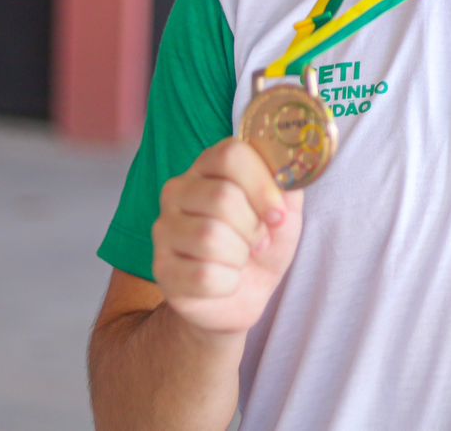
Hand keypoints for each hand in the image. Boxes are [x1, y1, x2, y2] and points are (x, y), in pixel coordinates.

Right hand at [151, 138, 304, 336]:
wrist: (243, 296)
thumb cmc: (261, 245)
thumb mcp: (285, 213)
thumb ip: (287, 188)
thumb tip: (288, 173)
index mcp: (210, 166)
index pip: (231, 154)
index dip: (262, 185)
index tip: (278, 214)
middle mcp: (178, 190)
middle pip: (222, 196)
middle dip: (253, 228)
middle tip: (259, 242)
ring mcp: (164, 228)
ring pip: (209, 236)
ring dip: (239, 256)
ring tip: (240, 259)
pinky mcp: (162, 268)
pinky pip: (203, 276)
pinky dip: (228, 283)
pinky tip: (226, 280)